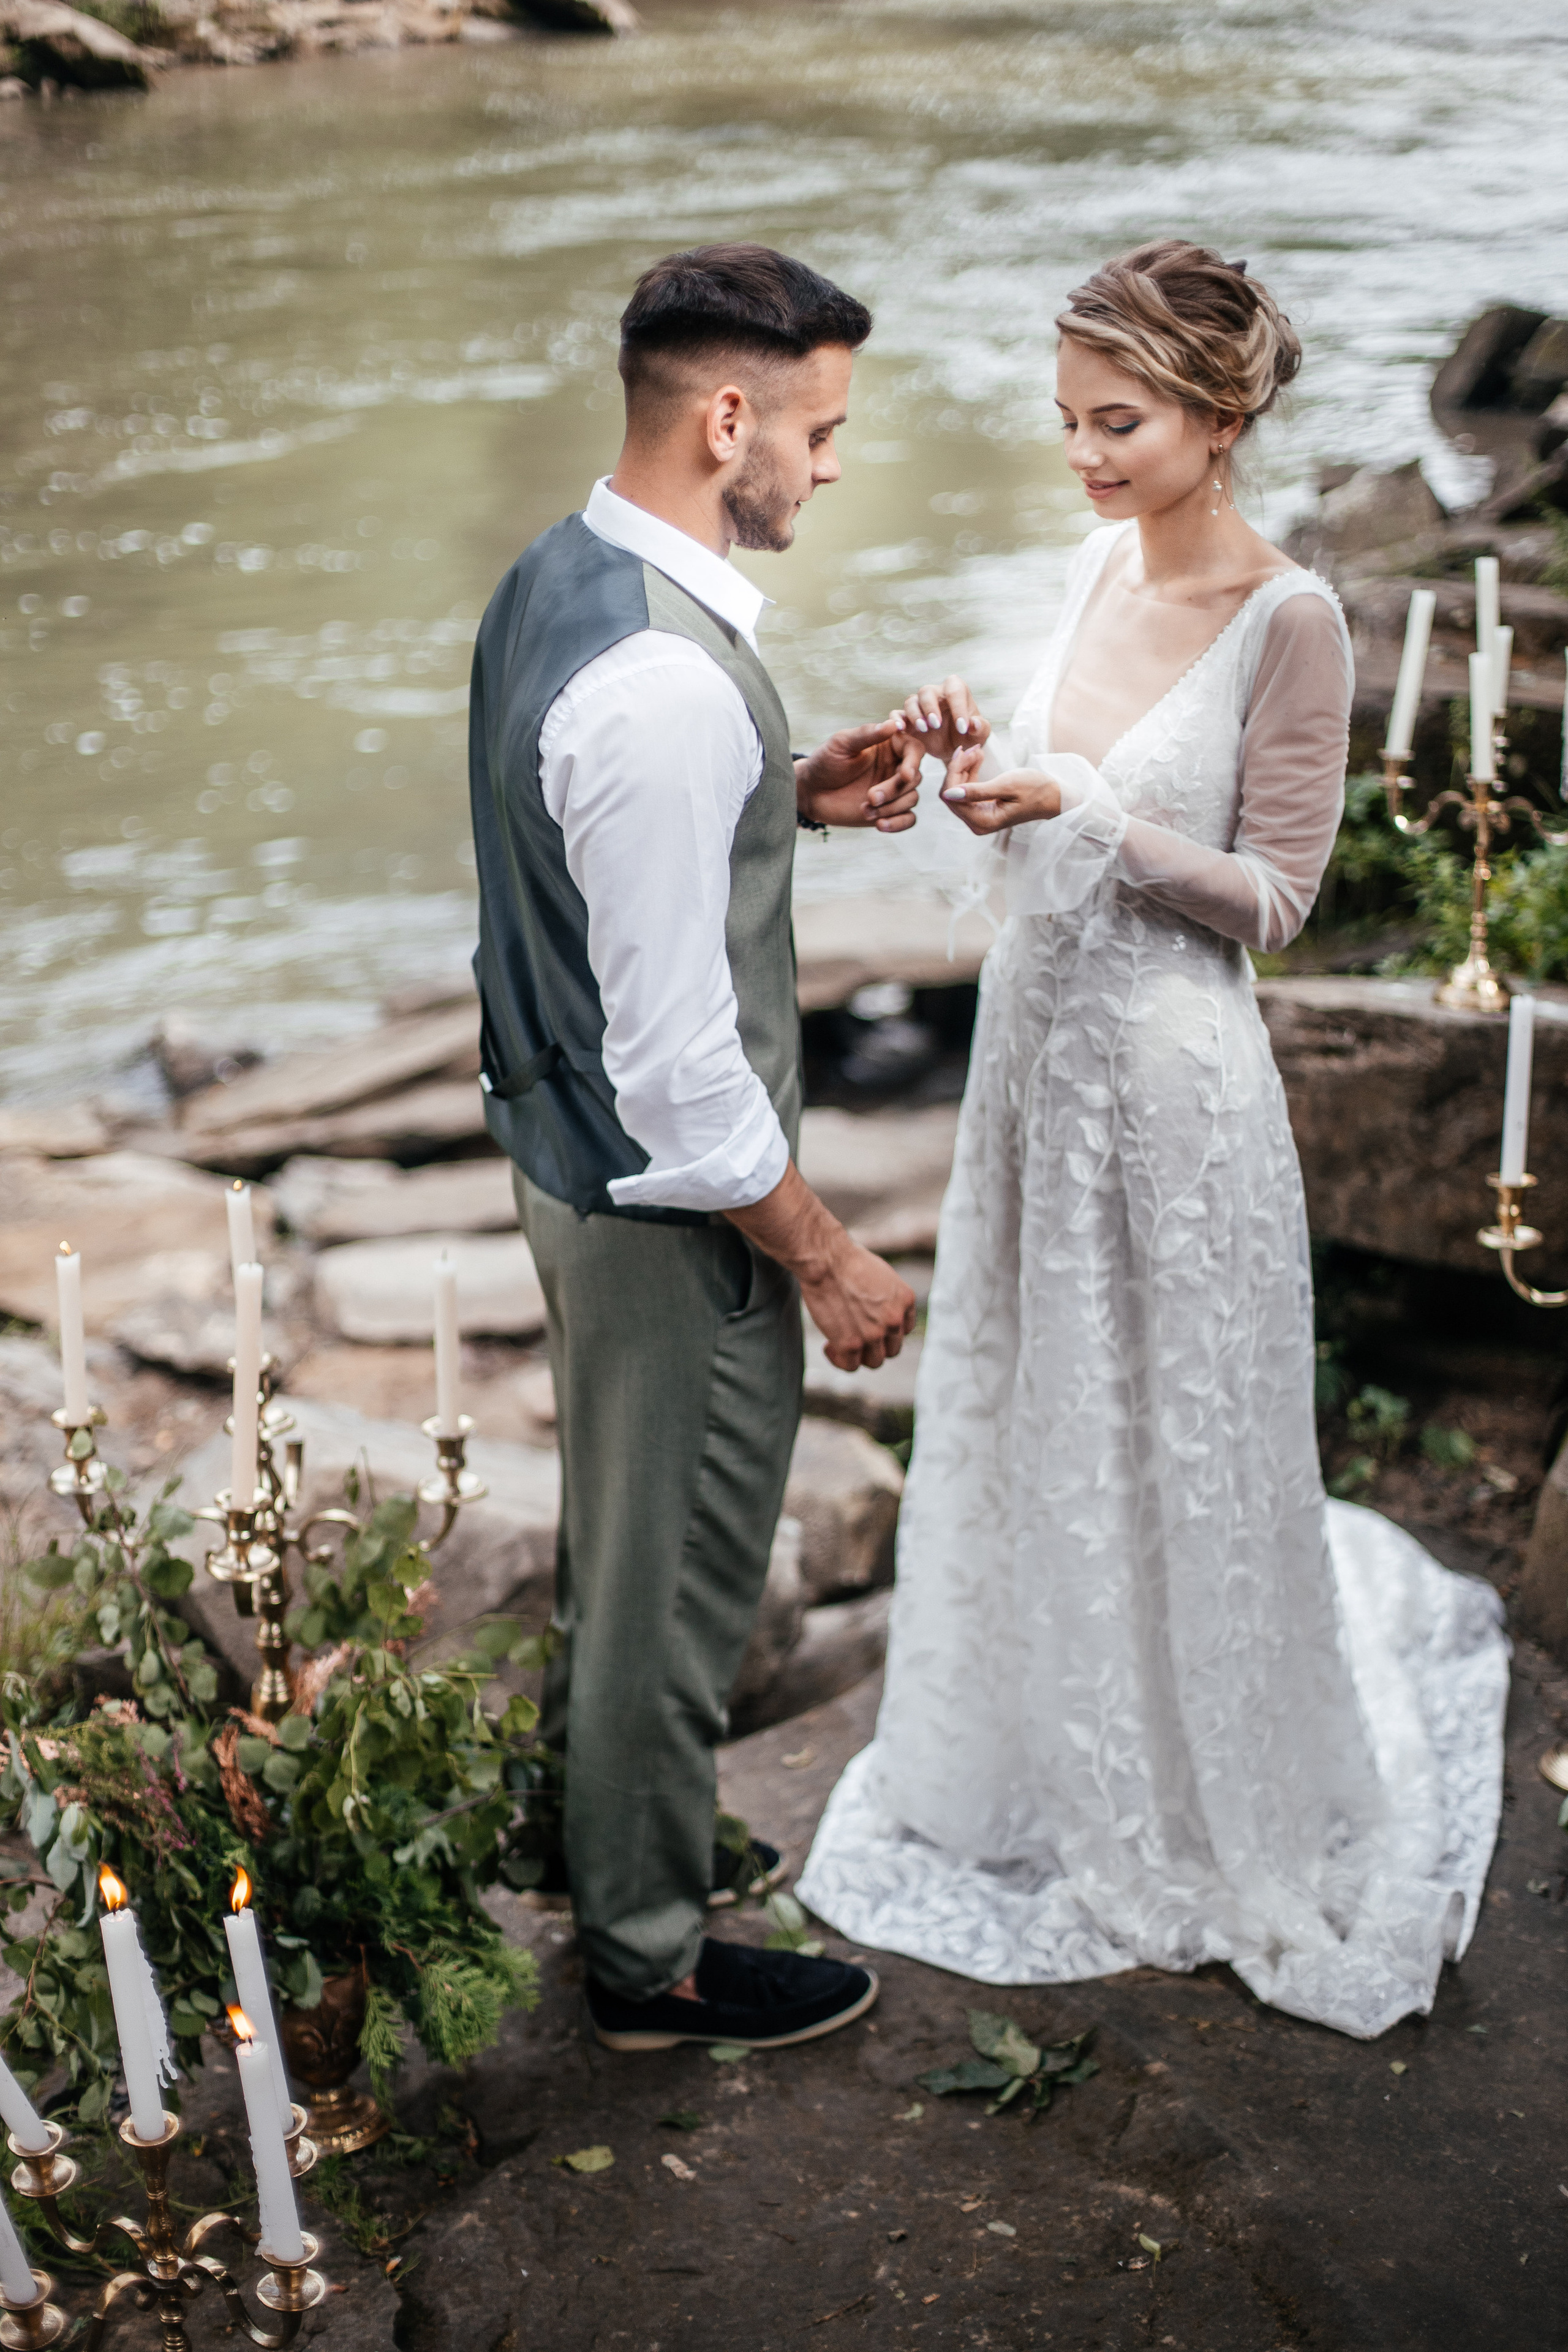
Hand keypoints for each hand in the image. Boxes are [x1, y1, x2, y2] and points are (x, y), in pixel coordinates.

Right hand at [724, 1163, 916, 1371]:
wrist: (826, 1259)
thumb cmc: (846, 1259)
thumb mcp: (881, 1275)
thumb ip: (886, 1298)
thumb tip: (876, 1314)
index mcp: (906, 1300)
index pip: (905, 1329)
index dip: (887, 1331)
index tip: (870, 1327)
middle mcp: (895, 1320)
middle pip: (892, 1349)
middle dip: (874, 1346)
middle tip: (854, 1336)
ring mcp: (874, 1335)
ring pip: (875, 1362)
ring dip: (859, 1356)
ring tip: (840, 1343)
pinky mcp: (851, 1344)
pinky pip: (851, 1366)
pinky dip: (840, 1360)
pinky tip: (829, 1347)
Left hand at [795, 720, 921, 833]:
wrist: (811, 792)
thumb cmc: (825, 762)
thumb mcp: (842, 743)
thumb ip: (867, 734)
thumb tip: (893, 724)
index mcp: (889, 747)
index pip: (914, 750)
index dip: (914, 762)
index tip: (905, 775)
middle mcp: (895, 768)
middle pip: (914, 778)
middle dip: (894, 790)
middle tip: (870, 797)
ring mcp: (893, 791)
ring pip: (911, 799)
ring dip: (891, 808)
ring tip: (865, 810)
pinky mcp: (888, 811)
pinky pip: (908, 819)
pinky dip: (898, 824)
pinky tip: (880, 825)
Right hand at [891, 674, 989, 765]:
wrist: (953, 749)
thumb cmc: (968, 736)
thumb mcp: (980, 735)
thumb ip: (980, 728)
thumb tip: (974, 723)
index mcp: (955, 690)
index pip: (955, 691)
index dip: (958, 708)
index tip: (963, 728)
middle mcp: (935, 694)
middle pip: (927, 691)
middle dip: (930, 707)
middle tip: (936, 725)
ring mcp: (919, 706)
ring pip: (911, 701)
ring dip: (915, 714)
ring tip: (924, 729)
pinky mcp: (907, 719)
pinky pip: (896, 714)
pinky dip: (896, 720)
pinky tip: (900, 729)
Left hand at [939, 744, 1061, 834]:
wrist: (1054, 797)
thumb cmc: (1035, 790)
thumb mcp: (1006, 786)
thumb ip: (977, 791)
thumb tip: (949, 794)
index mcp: (982, 821)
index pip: (951, 796)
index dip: (954, 772)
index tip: (965, 751)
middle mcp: (977, 823)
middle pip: (952, 794)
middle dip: (958, 768)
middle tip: (973, 748)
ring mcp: (979, 817)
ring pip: (958, 790)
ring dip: (964, 768)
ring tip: (977, 751)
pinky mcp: (982, 809)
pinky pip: (967, 790)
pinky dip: (970, 773)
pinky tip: (978, 758)